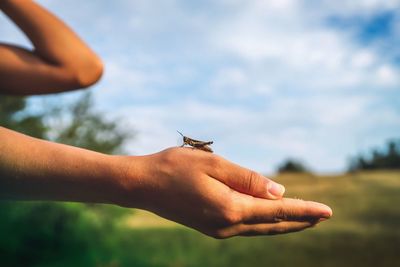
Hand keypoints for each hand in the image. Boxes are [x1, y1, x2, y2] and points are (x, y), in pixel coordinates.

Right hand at [117, 147, 331, 237]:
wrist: (142, 185)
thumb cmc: (175, 167)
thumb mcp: (215, 165)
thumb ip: (249, 180)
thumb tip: (279, 192)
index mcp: (230, 209)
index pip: (277, 210)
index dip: (304, 210)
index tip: (327, 212)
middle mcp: (226, 225)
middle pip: (272, 224)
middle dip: (299, 220)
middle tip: (322, 216)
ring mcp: (217, 229)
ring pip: (259, 228)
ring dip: (282, 222)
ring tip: (303, 217)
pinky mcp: (210, 227)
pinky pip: (245, 226)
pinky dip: (263, 221)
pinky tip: (269, 216)